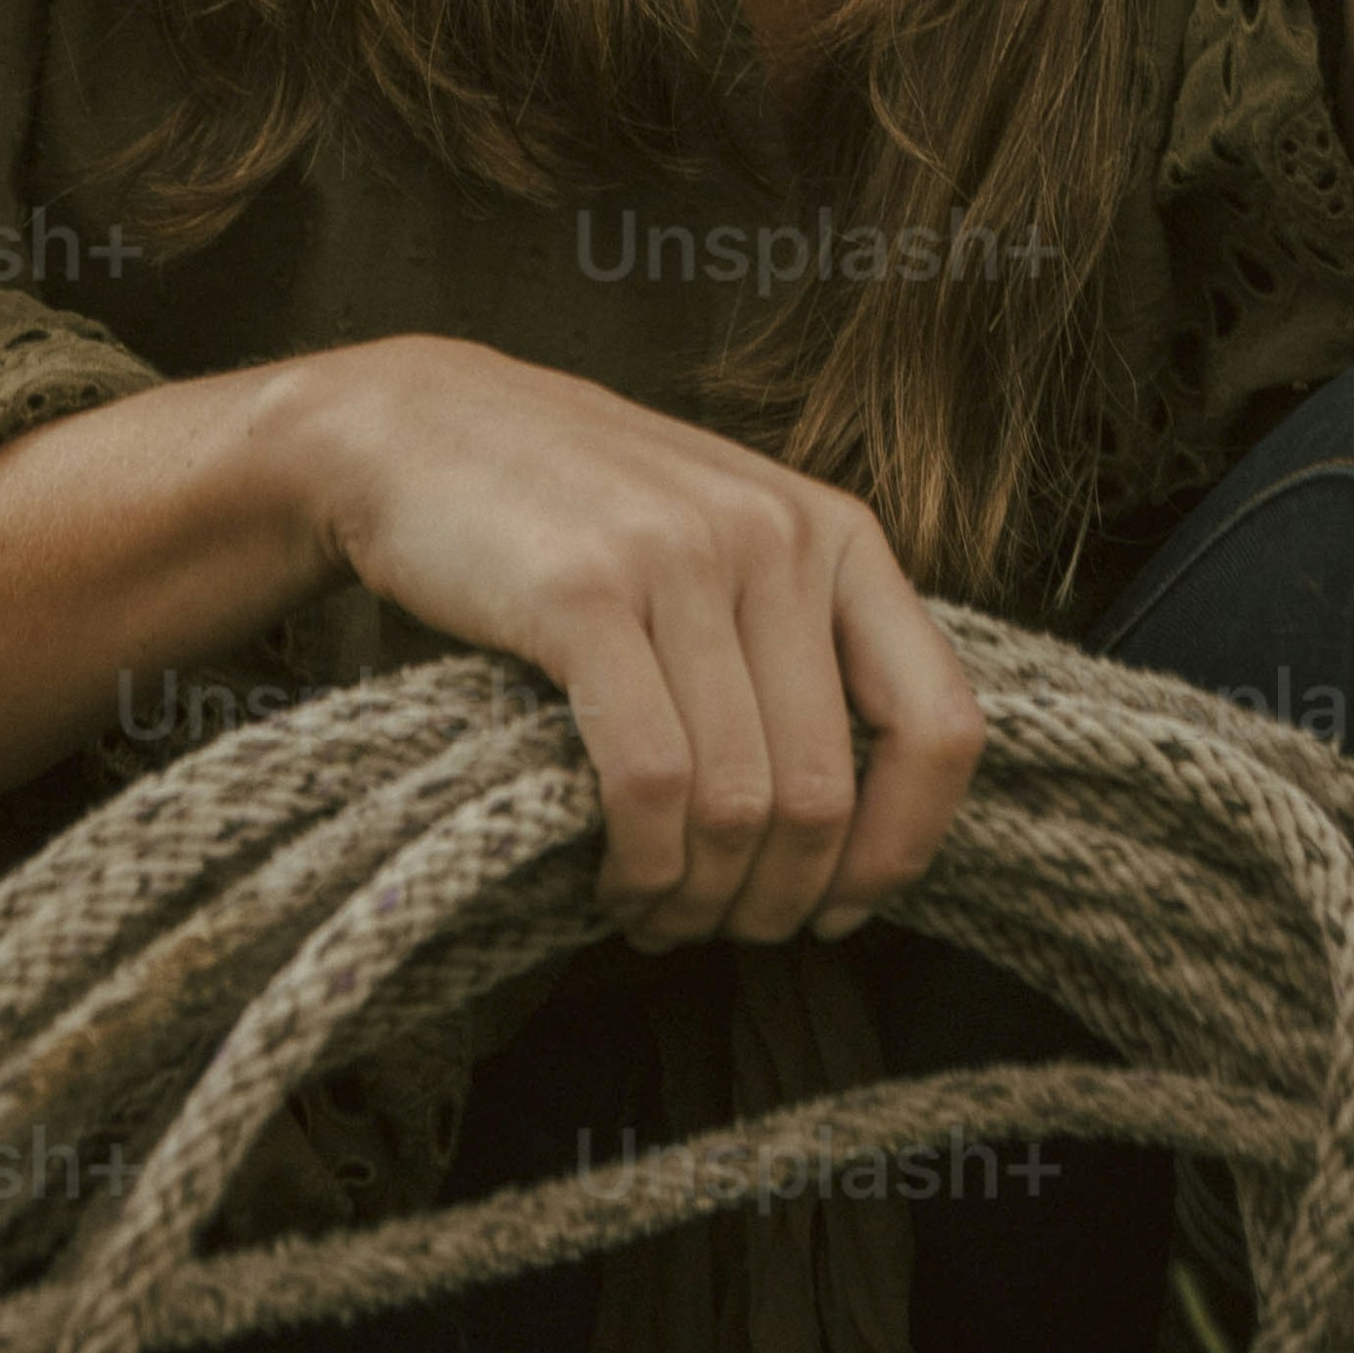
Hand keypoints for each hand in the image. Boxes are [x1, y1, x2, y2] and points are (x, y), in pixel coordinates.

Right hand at [282, 335, 984, 950]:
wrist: (414, 425)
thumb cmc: (571, 510)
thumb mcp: (721, 540)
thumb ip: (794, 644)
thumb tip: (852, 834)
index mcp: (833, 530)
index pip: (940, 725)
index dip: (901, 846)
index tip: (841, 907)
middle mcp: (774, 537)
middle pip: (824, 795)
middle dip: (772, 900)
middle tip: (713, 927)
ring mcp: (681, 559)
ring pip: (739, 804)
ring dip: (697, 898)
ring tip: (653, 911)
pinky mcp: (584, 595)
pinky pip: (650, 785)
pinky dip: (639, 867)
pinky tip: (612, 878)